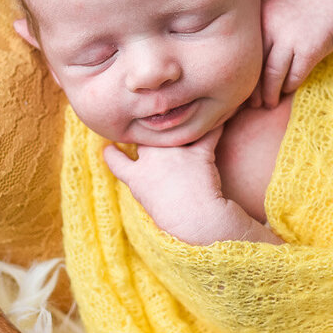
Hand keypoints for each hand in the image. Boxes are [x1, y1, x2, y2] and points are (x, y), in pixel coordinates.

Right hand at [102, 125, 227, 239]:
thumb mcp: (149, 206)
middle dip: (150, 135)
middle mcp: (152, 159)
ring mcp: (175, 153)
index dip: (112, 153)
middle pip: (147, 137)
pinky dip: (217, 122)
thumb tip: (143, 179)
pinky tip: (222, 113)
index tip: (109, 147)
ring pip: (176, 127)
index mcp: (136, 177)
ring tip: (190, 109)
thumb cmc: (174, 222)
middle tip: (158, 133)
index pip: (116, 160)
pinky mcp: (199, 152)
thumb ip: (144, 187)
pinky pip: (209, 131)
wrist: (197, 222)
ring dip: (182, 121)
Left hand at [250, 0, 332, 107]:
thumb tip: (242, 72)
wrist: (331, 1)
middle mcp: (271, 27)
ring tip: (270, 103)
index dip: (243, 76)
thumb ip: (259, 38)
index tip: (241, 92)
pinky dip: (290, 86)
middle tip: (254, 104)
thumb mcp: (273, 17)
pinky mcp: (309, 49)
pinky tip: (288, 89)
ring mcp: (291, 38)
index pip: (245, 56)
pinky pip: (295, 76)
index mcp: (259, 20)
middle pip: (256, 67)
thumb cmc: (298, 15)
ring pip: (274, 75)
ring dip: (271, 94)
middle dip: (255, 90)